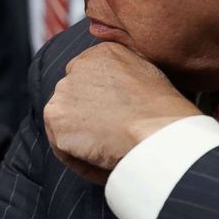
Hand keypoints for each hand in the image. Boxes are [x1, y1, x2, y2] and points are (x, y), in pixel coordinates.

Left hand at [43, 42, 199, 184]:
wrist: (157, 130)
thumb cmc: (162, 110)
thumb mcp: (147, 75)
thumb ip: (123, 75)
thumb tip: (112, 92)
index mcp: (100, 54)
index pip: (88, 79)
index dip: (101, 103)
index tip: (115, 119)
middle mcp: (76, 68)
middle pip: (73, 99)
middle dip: (88, 118)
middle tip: (112, 137)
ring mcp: (63, 94)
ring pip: (65, 122)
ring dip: (82, 139)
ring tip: (110, 152)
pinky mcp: (56, 120)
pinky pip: (62, 147)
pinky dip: (79, 160)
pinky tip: (103, 164)